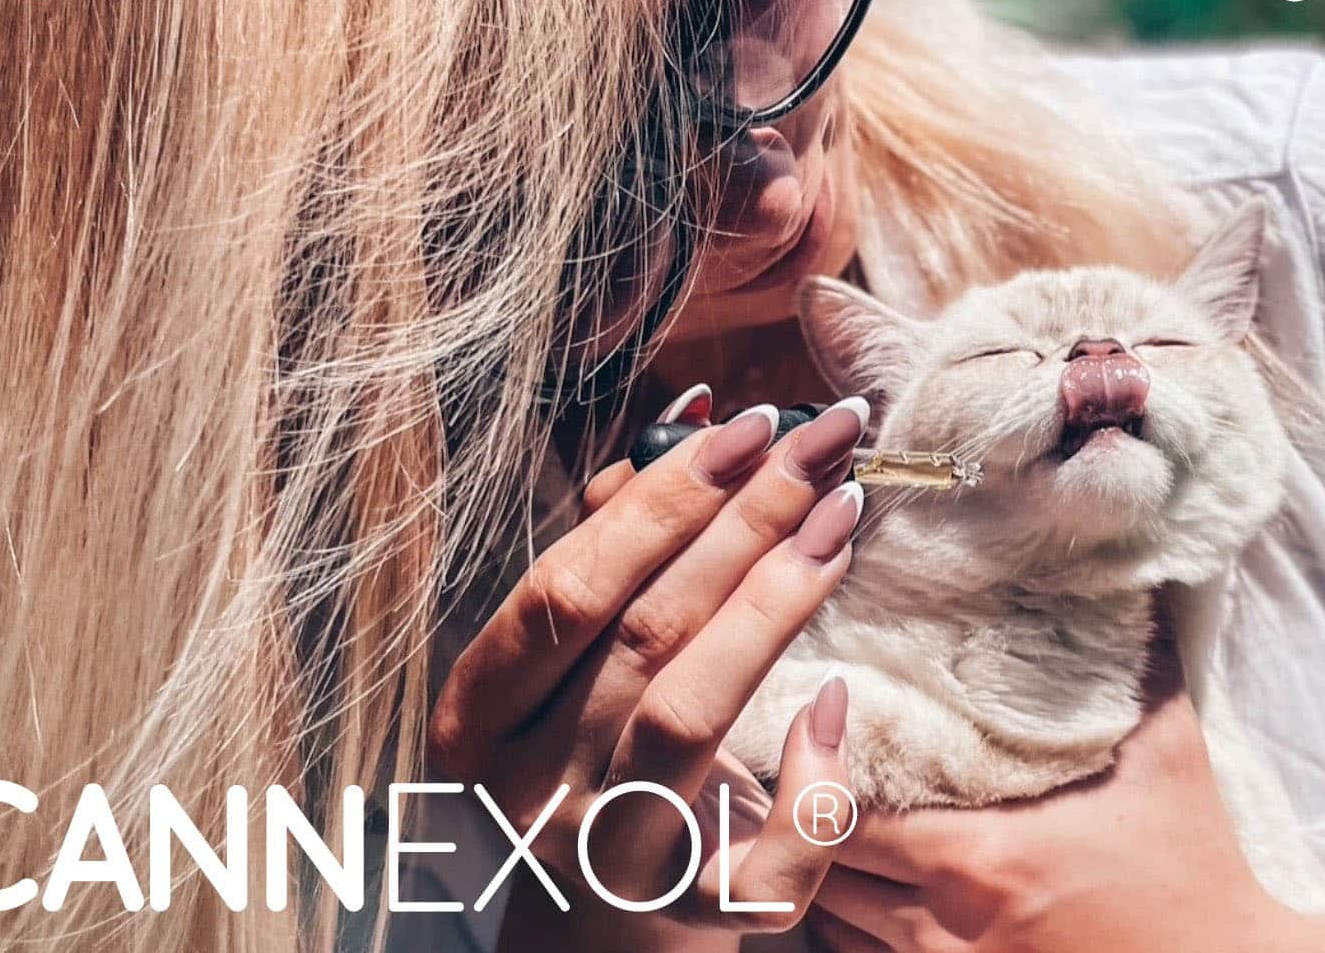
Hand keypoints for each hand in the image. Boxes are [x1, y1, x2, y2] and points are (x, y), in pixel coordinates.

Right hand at [428, 388, 869, 946]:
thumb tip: (685, 424)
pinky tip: (835, 703)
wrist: (581, 951)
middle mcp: (528, 786)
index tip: (745, 424)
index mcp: (480, 715)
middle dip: (743, 518)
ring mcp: (603, 857)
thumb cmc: (584, 778)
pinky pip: (763, 862)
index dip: (660, 499)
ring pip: (689, 713)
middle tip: (826, 443)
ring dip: (777, 601)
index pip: (567, 585)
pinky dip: (811, 783)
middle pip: (640, 631)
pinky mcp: (685, 919)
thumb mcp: (565, 677)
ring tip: (844, 515)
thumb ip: (611, 557)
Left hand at [809, 645, 1304, 952]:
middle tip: (779, 762)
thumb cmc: (1198, 860)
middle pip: (814, 875)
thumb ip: (1128, 654)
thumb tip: (1112, 561)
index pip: (838, 813)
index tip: (809, 718)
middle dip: (793, 820)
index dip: (807, 767)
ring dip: (814, 875)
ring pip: (831, 927)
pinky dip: (849, 925)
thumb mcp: (1168, 746)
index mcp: (980, 857)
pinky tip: (854, 882)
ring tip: (798, 816)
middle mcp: (945, 929)